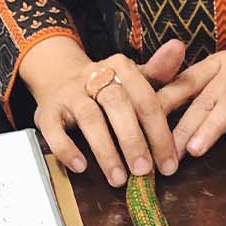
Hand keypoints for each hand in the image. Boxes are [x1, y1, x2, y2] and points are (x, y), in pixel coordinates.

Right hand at [22, 38, 187, 186]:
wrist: (59, 77)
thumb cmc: (109, 86)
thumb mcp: (136, 78)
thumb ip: (160, 71)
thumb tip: (179, 47)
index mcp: (120, 67)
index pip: (144, 98)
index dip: (159, 133)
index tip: (169, 164)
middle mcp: (93, 76)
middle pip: (117, 104)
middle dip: (133, 140)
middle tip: (144, 171)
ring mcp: (68, 94)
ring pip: (89, 118)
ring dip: (105, 150)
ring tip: (118, 178)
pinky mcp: (46, 112)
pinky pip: (53, 130)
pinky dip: (66, 149)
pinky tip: (81, 167)